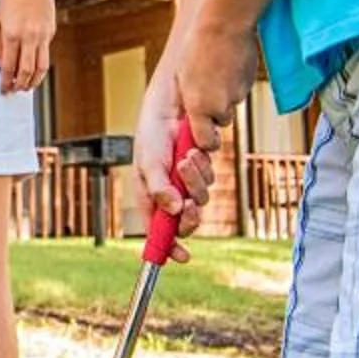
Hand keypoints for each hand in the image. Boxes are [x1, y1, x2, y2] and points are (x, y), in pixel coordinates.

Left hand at [0, 0, 54, 95]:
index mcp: (11, 35)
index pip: (8, 67)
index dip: (5, 82)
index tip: (3, 89)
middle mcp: (29, 37)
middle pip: (26, 72)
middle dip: (19, 85)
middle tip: (14, 91)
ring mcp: (42, 35)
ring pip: (41, 68)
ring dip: (34, 81)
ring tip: (27, 87)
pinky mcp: (51, 32)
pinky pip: (46, 54)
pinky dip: (40, 66)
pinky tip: (33, 69)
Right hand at [132, 73, 211, 256]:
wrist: (178, 100)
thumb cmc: (154, 129)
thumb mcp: (149, 160)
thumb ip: (159, 187)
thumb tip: (172, 212)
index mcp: (150, 194)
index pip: (158, 229)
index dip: (169, 246)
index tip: (181, 256)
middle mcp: (168, 190)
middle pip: (183, 220)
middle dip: (189, 214)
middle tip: (190, 205)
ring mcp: (186, 180)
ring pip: (199, 198)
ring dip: (196, 182)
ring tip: (187, 158)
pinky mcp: (203, 168)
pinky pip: (209, 180)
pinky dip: (204, 168)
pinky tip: (197, 150)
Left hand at [174, 16, 260, 154]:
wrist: (223, 24)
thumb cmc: (196, 48)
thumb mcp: (183, 78)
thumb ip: (189, 102)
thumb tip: (190, 117)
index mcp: (198, 107)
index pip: (206, 142)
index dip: (206, 140)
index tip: (203, 132)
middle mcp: (219, 106)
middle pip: (222, 122)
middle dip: (217, 113)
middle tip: (209, 90)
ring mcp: (237, 95)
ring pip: (232, 105)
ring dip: (226, 95)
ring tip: (217, 70)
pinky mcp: (249, 84)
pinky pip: (241, 90)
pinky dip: (235, 82)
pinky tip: (228, 64)